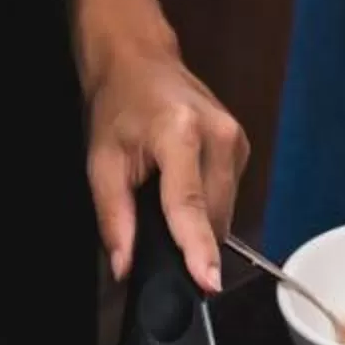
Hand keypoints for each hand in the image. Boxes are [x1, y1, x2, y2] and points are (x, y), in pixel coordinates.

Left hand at [84, 36, 245, 291]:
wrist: (141, 60)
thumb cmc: (118, 106)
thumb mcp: (101, 162)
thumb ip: (113, 217)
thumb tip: (125, 266)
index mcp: (179, 133)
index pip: (190, 204)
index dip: (198, 249)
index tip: (208, 284)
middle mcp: (219, 135)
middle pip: (213, 216)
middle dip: (189, 241)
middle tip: (156, 240)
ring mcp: (237, 140)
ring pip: (225, 211)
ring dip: (199, 223)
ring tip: (164, 202)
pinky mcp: (243, 147)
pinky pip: (228, 196)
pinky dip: (206, 206)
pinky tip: (182, 190)